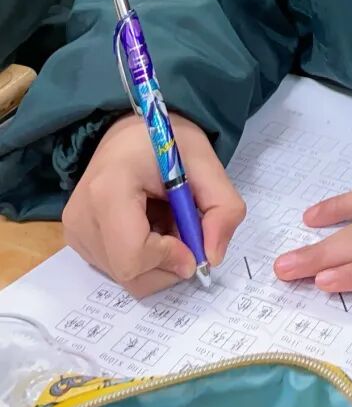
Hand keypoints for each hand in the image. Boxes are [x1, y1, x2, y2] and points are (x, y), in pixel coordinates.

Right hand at [63, 113, 244, 297]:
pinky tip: (150, 224)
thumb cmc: (166, 141)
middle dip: (168, 262)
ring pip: (125, 276)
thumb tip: (212, 257)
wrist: (132, 130)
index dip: (169, 258)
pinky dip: (142, 256)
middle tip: (184, 228)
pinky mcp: (75, 238)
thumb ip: (222, 208)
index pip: (132, 256)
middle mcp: (82, 216)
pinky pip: (115, 267)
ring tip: (166, 219)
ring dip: (158, 259)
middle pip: (129, 274)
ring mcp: (74, 230)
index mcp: (108, 190)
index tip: (193, 239)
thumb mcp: (206, 163)